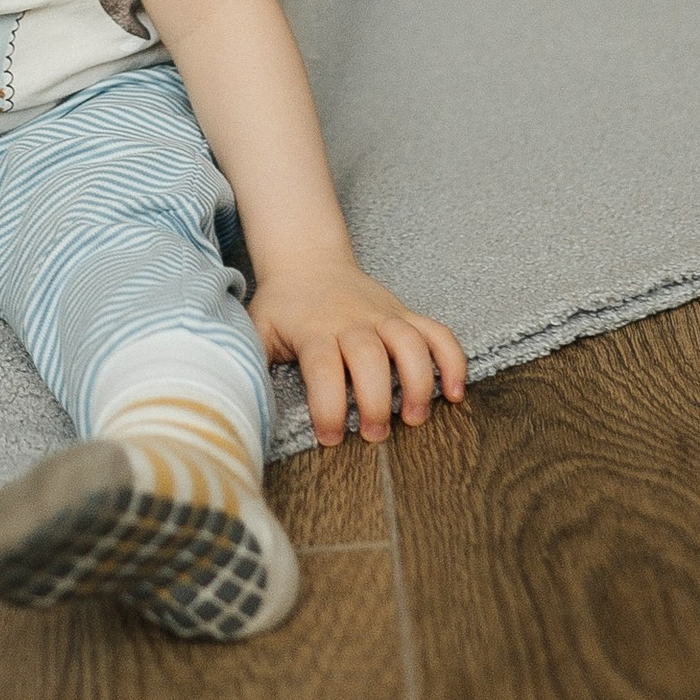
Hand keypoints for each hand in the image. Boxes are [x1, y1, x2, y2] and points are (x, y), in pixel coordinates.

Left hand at [250, 249, 466, 445]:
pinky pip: (437, 333)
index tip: (332, 438)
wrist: (307, 261)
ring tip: (416, 418)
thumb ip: (252, 361)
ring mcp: (383, 316)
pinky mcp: (405, 315)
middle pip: (371, 357)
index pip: (323, 368)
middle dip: (377, 400)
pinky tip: (455, 393)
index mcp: (313, 330)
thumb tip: (243, 401)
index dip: (329, 406)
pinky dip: (453, 360)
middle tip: (376, 436)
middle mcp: (352, 321)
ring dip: (419, 381)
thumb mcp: (256, 330)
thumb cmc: (281, 308)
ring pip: (410, 342)